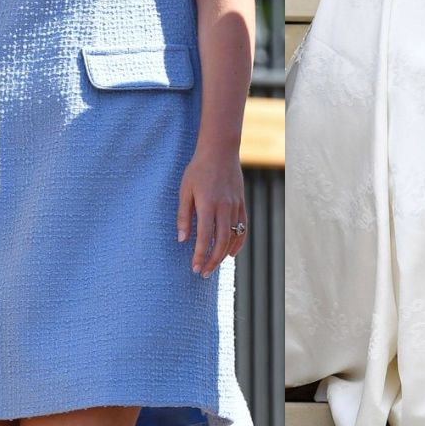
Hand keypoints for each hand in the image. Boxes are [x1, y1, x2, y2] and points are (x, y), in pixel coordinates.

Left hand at [176, 151, 246, 277]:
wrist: (220, 152)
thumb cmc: (198, 170)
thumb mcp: (185, 190)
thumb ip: (184, 215)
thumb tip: (182, 239)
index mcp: (208, 204)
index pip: (205, 237)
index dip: (200, 255)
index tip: (194, 268)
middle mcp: (224, 207)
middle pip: (221, 241)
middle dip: (212, 261)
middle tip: (203, 273)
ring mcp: (235, 206)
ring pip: (233, 237)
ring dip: (223, 255)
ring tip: (213, 266)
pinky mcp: (242, 204)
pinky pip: (242, 228)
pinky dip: (238, 242)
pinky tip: (230, 253)